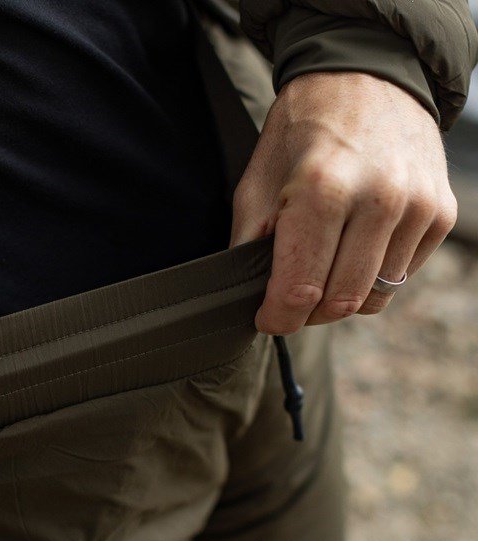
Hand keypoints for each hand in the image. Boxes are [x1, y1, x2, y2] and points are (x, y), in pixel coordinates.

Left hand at [230, 71, 457, 332]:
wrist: (368, 74)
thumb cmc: (303, 130)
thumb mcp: (258, 181)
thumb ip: (250, 244)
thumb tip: (248, 296)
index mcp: (324, 189)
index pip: (300, 290)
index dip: (278, 317)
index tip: (267, 318)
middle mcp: (379, 198)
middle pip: (340, 301)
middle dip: (308, 313)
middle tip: (291, 297)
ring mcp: (417, 207)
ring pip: (373, 297)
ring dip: (342, 297)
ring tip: (323, 268)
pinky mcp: (440, 213)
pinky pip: (401, 277)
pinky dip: (373, 276)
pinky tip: (356, 245)